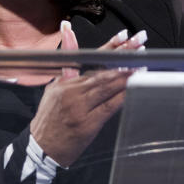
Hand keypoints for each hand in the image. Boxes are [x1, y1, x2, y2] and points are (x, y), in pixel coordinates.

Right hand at [29, 23, 147, 165]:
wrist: (41, 148)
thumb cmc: (49, 118)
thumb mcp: (53, 88)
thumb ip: (68, 65)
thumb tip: (69, 34)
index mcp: (65, 83)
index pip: (90, 60)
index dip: (109, 46)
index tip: (124, 36)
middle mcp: (72, 94)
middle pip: (103, 71)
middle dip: (123, 57)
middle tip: (139, 45)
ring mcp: (81, 109)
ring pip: (107, 87)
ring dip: (126, 74)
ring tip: (141, 63)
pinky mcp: (89, 124)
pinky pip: (110, 106)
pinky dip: (123, 95)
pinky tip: (134, 86)